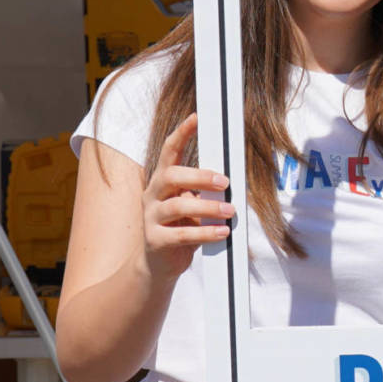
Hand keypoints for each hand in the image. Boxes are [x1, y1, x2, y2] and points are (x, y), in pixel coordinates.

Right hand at [141, 114, 231, 281]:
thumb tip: (231, 181)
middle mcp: (153, 195)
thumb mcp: (193, 206)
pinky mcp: (156, 240)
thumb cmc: (182, 227)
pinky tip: (223, 232)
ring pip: (177, 205)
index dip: (182, 133)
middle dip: (199, 175)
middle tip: (224, 181)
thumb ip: (205, 192)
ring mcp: (151, 218)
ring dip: (207, 207)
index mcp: (163, 181)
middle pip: (170, 175)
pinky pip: (182, 234)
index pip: (168, 151)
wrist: (160, 264)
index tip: (196, 117)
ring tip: (230, 211)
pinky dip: (205, 232)